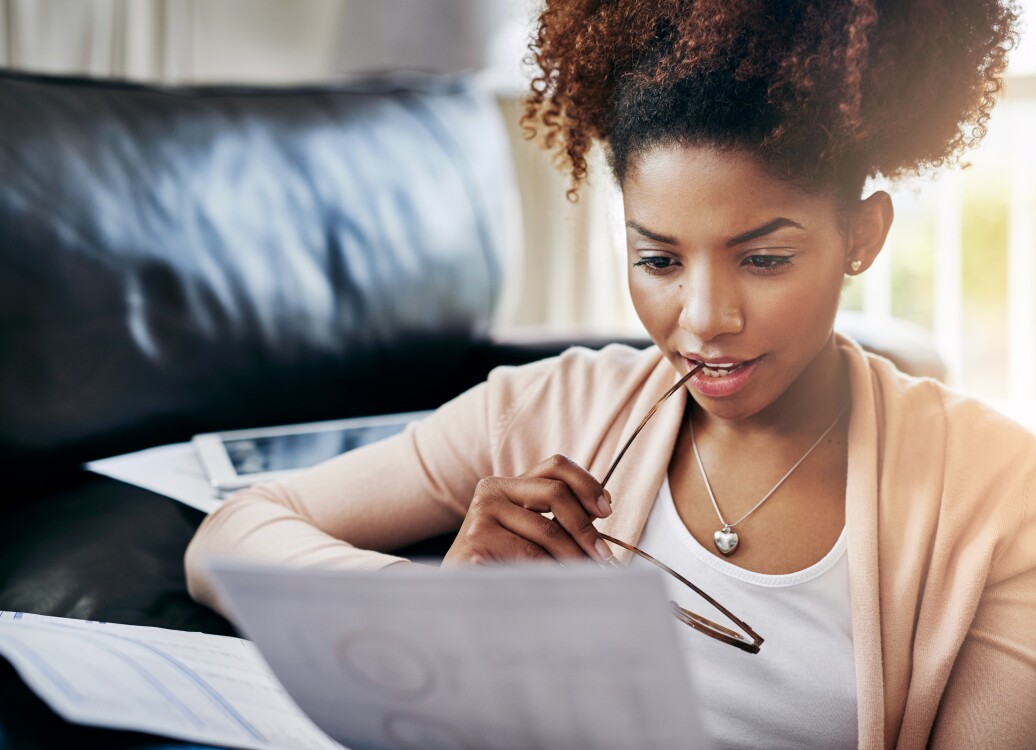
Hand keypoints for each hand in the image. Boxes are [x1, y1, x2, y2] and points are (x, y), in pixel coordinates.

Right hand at [441, 454, 612, 565]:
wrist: (456, 590)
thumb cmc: (499, 562)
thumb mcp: (529, 532)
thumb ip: (559, 516)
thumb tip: (602, 506)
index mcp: (509, 484)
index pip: (556, 465)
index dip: (586, 483)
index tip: (607, 510)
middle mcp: (493, 490)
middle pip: (555, 492)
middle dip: (585, 527)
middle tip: (603, 555)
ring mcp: (482, 513)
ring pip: (546, 530)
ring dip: (574, 556)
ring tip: (586, 574)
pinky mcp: (477, 540)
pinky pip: (530, 556)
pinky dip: (552, 571)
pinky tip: (558, 582)